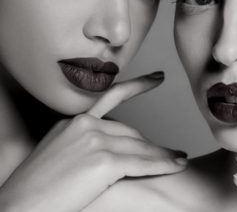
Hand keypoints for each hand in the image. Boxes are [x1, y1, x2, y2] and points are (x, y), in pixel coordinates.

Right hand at [0, 72, 187, 211]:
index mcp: (75, 120)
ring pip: (140, 146)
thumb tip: (101, 147)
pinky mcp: (104, 162)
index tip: (155, 78)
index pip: (114, 102)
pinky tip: (177, 164)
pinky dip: (163, 164)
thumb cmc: (36, 186)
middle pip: (130, 131)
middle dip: (150, 144)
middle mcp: (86, 124)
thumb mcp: (58, 152)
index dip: (138, 87)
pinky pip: (142, 162)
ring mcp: (96, 141)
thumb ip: (81, 141)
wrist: (17, 206)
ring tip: (178, 158)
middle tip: (169, 151)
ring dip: (161, 154)